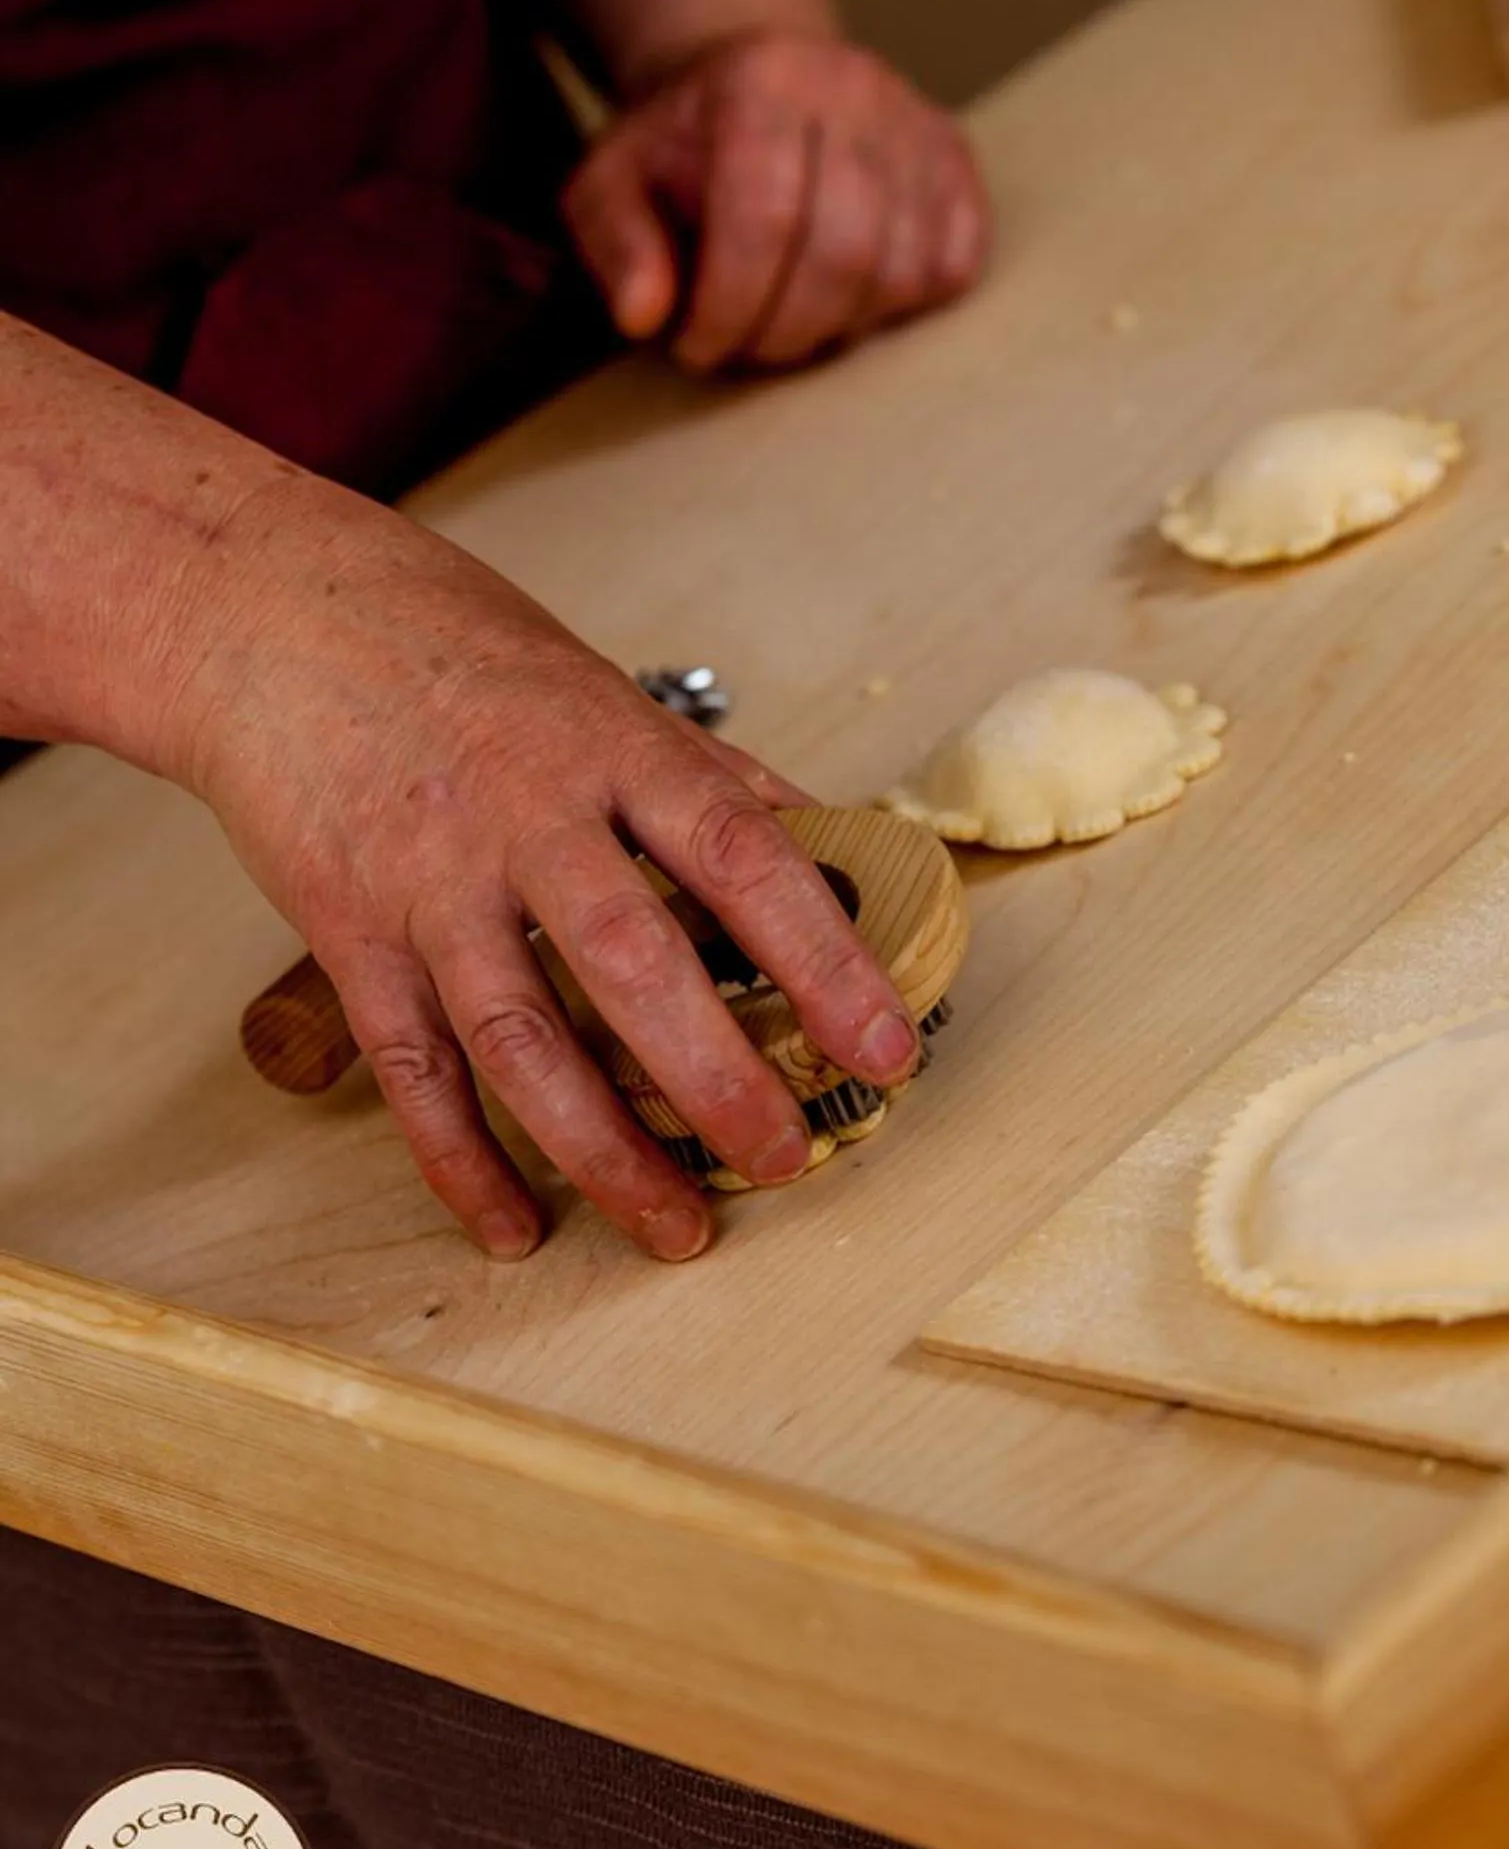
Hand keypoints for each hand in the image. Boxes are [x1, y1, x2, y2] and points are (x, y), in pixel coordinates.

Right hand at [186, 489, 919, 1262]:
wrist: (279, 621)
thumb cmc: (465, 658)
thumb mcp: (608, 694)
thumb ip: (719, 784)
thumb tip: (841, 855)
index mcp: (612, 751)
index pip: (742, 857)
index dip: (823, 958)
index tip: (888, 1044)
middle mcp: (524, 819)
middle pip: (631, 964)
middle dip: (717, 1078)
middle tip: (786, 1159)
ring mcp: (430, 883)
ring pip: (521, 1040)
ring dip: (605, 1151)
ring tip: (678, 1227)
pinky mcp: (351, 935)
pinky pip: (413, 1072)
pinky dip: (464, 1161)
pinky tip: (519, 1224)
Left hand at [562, 32, 990, 373]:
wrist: (755, 83)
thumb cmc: (679, 152)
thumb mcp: (611, 184)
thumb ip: (615, 245)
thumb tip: (644, 316)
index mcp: (760, 81)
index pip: (765, 218)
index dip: (733, 308)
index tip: (698, 347)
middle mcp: (853, 87)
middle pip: (844, 253)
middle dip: (787, 332)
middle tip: (746, 349)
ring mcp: (916, 122)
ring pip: (902, 271)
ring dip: (841, 328)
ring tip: (790, 321)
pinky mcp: (957, 160)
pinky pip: (953, 268)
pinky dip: (901, 307)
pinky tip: (846, 298)